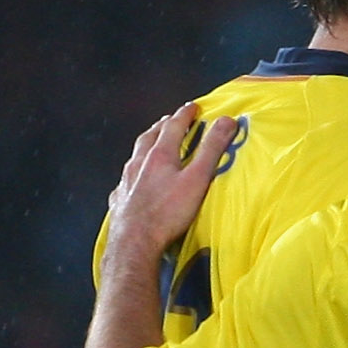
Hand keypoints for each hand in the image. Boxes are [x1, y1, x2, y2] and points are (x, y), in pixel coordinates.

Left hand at [104, 103, 239, 273]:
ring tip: (153, 143)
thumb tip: (227, 121)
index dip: (185, 115)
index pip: (173, 127)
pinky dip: (134, 172)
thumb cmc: (169, 212)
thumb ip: (212, 150)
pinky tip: (135, 178)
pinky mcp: (120, 198)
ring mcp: (126, 180)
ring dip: (146, 145)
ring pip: (136, 155)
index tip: (193, 107)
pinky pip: (126, 178)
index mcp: (159, 155)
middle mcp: (139, 163)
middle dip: (162, 125)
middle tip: (170, 120)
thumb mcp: (197, 179)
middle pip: (150, 136)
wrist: (135, 240)